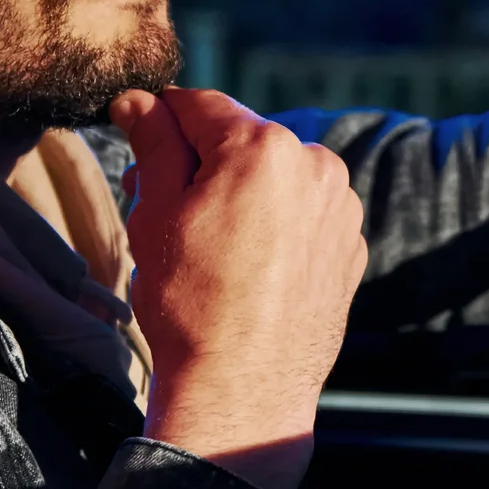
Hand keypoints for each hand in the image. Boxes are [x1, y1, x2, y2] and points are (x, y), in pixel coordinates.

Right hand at [111, 87, 367, 488]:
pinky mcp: (350, 246)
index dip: (161, 119)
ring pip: (274, 178)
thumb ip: (155, 145)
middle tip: (156, 203)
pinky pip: (302, 215)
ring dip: (239, 193)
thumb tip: (140, 100)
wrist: (244, 388)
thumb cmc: (192, 303)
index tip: (138, 136)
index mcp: (264, 147)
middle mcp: (316, 165)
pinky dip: (273, 225)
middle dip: (199, 163)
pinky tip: (244, 265)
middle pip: (241, 141)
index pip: (200, 105)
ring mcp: (341, 208)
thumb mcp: (156, 214)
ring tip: (203, 243)